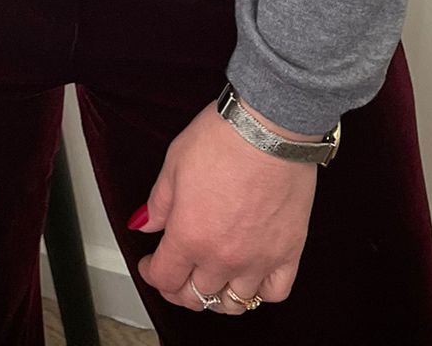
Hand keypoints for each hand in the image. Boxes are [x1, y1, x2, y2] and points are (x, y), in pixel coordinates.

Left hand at [127, 97, 320, 313]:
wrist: (270, 127)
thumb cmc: (224, 137)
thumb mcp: (175, 162)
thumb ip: (158, 202)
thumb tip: (143, 224)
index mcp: (189, 236)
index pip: (164, 279)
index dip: (151, 273)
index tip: (150, 263)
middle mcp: (222, 256)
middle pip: (195, 297)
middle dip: (179, 288)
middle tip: (177, 273)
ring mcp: (257, 259)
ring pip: (233, 303)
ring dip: (218, 296)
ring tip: (212, 278)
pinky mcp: (288, 252)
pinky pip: (274, 292)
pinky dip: (260, 292)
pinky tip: (252, 276)